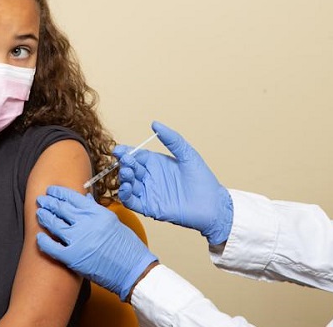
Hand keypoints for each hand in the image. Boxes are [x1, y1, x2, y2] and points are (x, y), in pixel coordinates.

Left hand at [36, 186, 157, 301]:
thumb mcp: (113, 221)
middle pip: (61, 208)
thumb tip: (85, 198)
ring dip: (44, 217)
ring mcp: (78, 240)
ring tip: (39, 213)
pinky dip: (43, 241)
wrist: (132, 269)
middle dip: (49, 203)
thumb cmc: (126, 247)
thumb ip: (96, 210)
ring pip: (54, 224)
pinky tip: (39, 237)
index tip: (52, 191)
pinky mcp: (72, 257)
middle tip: (41, 200)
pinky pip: (52, 247)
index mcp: (97, 213)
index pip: (73, 197)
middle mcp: (86, 224)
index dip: (59, 193)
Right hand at [115, 121, 233, 244]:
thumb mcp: (187, 154)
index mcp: (157, 163)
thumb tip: (155, 124)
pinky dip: (125, 195)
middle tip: (125, 160)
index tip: (119, 149)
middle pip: (130, 169)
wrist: (212, 204)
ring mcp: (149, 192)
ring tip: (127, 172)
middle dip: (125, 164)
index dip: (126, 152)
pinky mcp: (149, 207)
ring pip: (128, 184)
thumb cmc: (202, 179)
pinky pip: (131, 201)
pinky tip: (126, 187)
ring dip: (123, 178)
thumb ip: (171, 139)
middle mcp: (150, 177)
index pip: (136, 156)